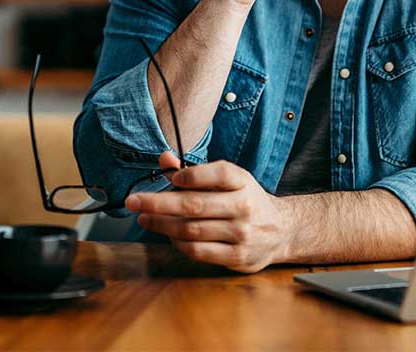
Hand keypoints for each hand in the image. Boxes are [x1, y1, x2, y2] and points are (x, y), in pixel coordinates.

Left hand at [125, 152, 289, 272]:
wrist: (281, 230)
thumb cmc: (246, 200)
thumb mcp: (229, 180)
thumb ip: (196, 171)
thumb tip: (165, 159)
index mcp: (243, 181)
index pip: (218, 173)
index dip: (190, 174)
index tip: (170, 175)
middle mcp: (244, 206)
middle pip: (194, 205)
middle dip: (158, 203)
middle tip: (134, 201)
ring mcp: (241, 233)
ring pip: (191, 230)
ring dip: (162, 225)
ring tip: (145, 219)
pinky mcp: (237, 256)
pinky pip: (198, 251)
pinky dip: (178, 243)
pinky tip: (169, 235)